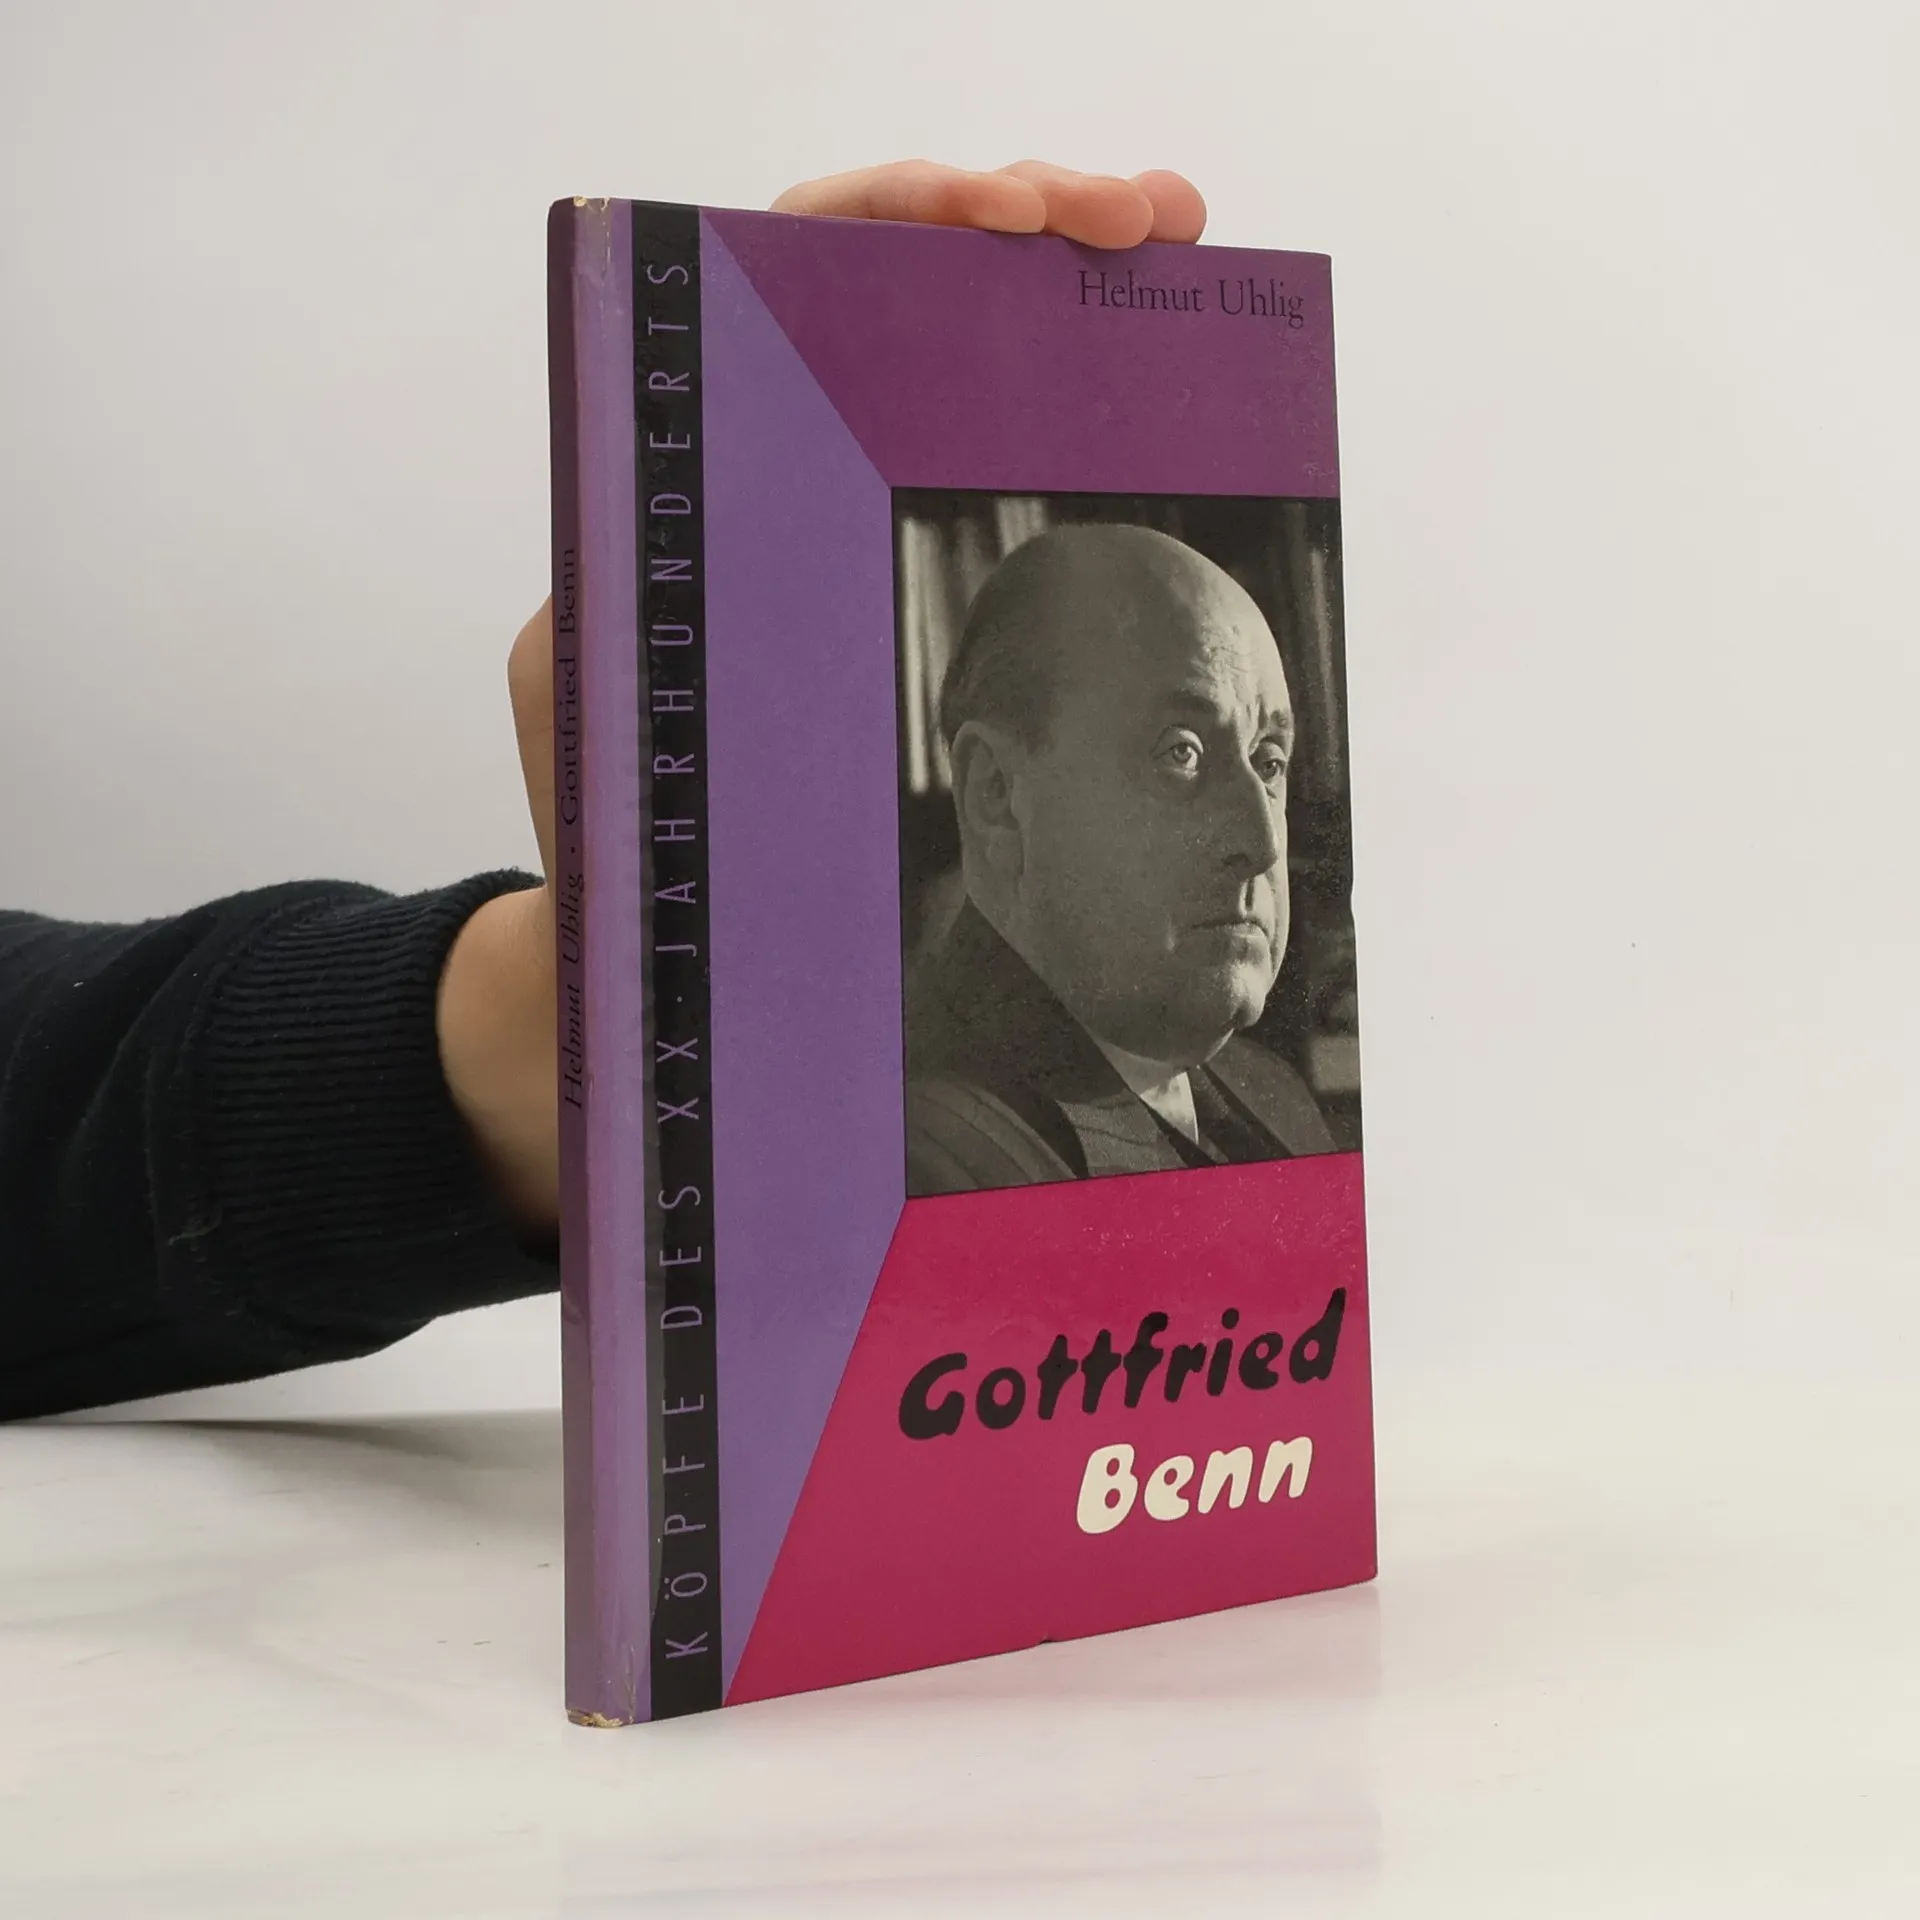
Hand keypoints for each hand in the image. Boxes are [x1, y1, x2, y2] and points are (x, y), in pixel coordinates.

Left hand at [438, 159, 1207, 1238]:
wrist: (665, 935)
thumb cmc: (612, 827)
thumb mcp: (581, 697)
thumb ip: (605, 615)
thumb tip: (669, 546)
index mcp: (702, 456)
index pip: (792, 265)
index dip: (898, 213)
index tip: (1002, 216)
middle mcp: (791, 462)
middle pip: (914, 280)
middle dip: (1031, 215)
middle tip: (1145, 215)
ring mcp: (869, 521)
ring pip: (980, 359)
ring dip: (1080, 292)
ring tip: (1175, 242)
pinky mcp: (927, 596)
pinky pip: (1018, 479)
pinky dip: (1097, 425)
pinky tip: (1178, 399)